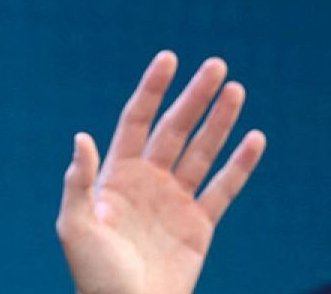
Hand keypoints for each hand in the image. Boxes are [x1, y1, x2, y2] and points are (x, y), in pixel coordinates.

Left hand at [56, 51, 265, 293]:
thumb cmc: (94, 273)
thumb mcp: (75, 226)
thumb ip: (79, 182)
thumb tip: (82, 137)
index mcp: (115, 174)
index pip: (136, 120)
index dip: (152, 90)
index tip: (169, 58)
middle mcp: (146, 180)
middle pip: (174, 129)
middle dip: (194, 97)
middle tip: (217, 65)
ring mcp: (174, 200)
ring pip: (202, 151)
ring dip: (219, 121)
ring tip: (237, 90)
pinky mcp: (199, 224)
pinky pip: (223, 188)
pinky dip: (241, 164)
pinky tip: (255, 138)